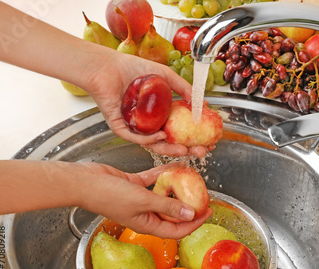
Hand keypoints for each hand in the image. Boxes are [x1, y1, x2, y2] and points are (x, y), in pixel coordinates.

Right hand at [77, 162, 211, 238]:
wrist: (84, 182)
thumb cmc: (108, 196)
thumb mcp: (143, 201)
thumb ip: (168, 206)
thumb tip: (191, 214)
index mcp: (147, 224)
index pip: (177, 229)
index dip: (194, 223)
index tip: (208, 212)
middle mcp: (145, 214)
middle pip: (173, 213)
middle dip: (189, 205)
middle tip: (203, 194)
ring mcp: (139, 200)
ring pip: (163, 195)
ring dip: (177, 188)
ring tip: (191, 180)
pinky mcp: (133, 185)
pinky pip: (153, 181)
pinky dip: (163, 174)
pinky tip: (173, 166)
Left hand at [85, 51, 207, 158]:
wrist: (108, 66)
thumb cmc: (133, 68)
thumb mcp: (166, 76)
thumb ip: (184, 88)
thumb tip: (204, 103)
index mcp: (159, 113)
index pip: (179, 130)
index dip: (195, 137)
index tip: (209, 141)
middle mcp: (149, 123)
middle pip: (170, 141)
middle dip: (187, 149)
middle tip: (201, 151)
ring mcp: (136, 128)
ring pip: (155, 144)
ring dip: (170, 149)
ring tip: (184, 150)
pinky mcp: (121, 128)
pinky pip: (137, 138)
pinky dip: (150, 139)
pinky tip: (162, 136)